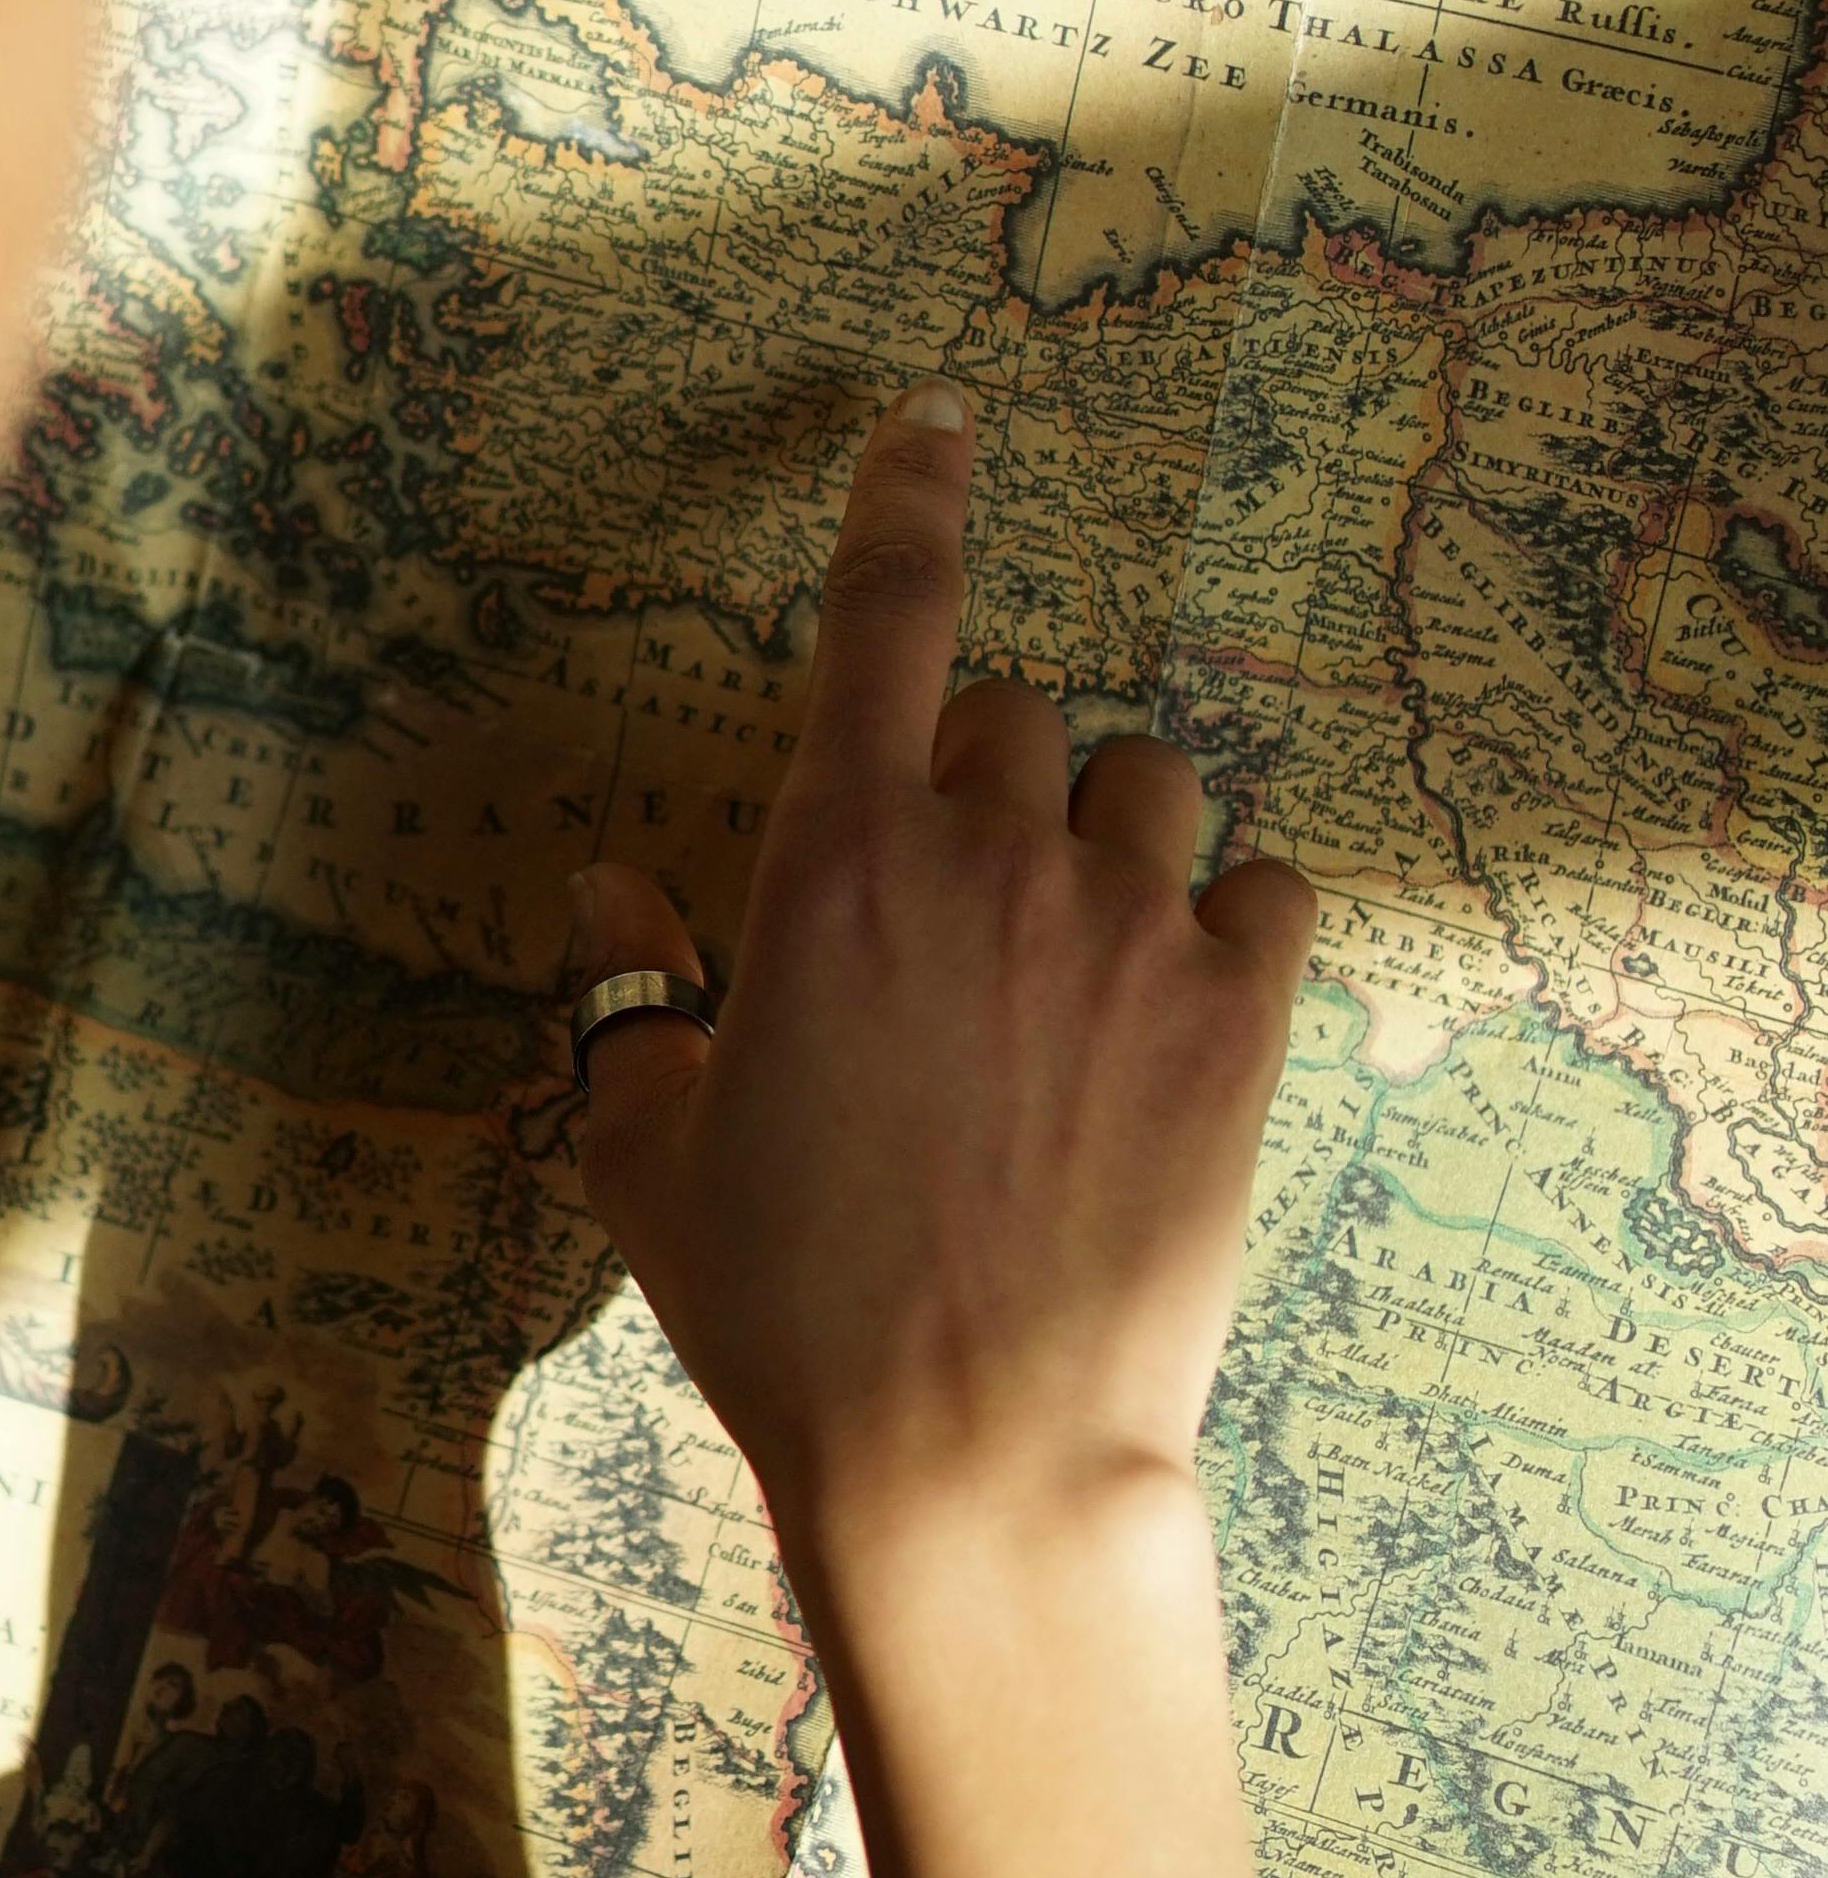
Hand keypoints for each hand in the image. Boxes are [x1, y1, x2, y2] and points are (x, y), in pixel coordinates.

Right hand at [570, 382, 1314, 1581]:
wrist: (974, 1455)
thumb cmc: (785, 1311)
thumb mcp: (650, 1153)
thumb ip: (631, 998)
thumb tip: (613, 895)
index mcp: (832, 861)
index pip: (882, 613)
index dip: (906, 496)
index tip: (935, 422)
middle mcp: (986, 858)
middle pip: (1012, 710)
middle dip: (985, 781)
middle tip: (957, 919)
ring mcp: (1126, 929)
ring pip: (1147, 779)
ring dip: (1109, 834)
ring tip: (1072, 963)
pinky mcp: (1238, 1016)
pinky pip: (1265, 886)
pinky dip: (1229, 921)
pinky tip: (1180, 1010)